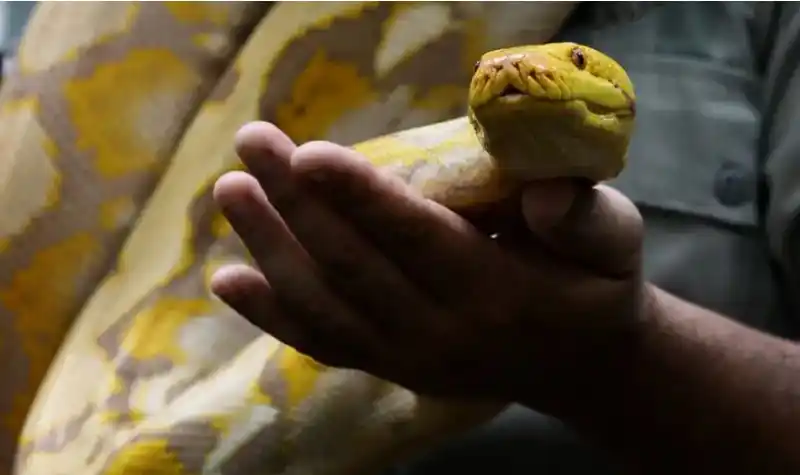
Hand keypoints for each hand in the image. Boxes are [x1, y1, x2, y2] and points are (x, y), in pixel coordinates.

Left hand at [211, 121, 648, 408]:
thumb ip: (587, 217)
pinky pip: (322, 343)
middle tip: (253, 142)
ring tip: (231, 190)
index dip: (360, 198)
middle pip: (353, 265)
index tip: (306, 153)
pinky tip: (228, 282)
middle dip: (296, 202)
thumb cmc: (594, 285)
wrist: (581, 366)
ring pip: (324, 305)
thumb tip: (541, 194)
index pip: (416, 239)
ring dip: (271, 247)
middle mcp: (441, 333)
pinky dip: (272, 314)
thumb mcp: (616, 243)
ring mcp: (408, 357)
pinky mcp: (389, 367)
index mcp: (497, 291)